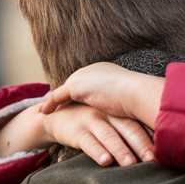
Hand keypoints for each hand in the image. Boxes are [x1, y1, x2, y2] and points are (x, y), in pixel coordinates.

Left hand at [41, 63, 163, 127]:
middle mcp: (93, 70)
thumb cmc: (140, 99)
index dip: (82, 91)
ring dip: (56, 100)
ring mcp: (83, 77)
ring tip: (48, 108)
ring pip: (64, 91)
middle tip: (57, 103)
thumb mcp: (131, 99)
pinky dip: (50, 104)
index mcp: (106, 70)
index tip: (76, 99)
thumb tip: (132, 114)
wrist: (136, 94)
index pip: (89, 81)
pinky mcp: (75, 87)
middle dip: (66, 93)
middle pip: (75, 84)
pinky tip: (44, 112)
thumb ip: (125, 102)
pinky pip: (57, 97)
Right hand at [43, 103, 155, 166]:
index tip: (164, 151)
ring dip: (121, 150)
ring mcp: (92, 121)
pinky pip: (88, 142)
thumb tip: (155, 150)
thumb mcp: (111, 122)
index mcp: (119, 112)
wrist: (58, 116)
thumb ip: (128, 132)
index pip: (139, 123)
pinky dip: (97, 151)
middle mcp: (108, 114)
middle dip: (141, 145)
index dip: (152, 137)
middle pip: (128, 129)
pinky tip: (105, 161)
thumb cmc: (92, 122)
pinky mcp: (77, 131)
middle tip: (152, 160)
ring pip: (109, 136)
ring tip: (131, 164)